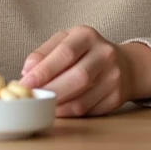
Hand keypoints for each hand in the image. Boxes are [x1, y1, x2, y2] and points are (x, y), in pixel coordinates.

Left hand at [20, 25, 150, 116]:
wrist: (124, 65)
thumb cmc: (85, 52)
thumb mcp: (64, 41)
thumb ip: (43, 53)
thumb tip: (27, 72)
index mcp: (88, 36)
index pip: (66, 53)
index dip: (44, 70)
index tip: (26, 83)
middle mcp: (105, 54)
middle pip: (77, 78)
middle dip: (51, 91)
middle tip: (32, 97)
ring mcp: (113, 77)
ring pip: (82, 100)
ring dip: (57, 105)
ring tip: (43, 104)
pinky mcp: (116, 98)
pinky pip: (87, 111)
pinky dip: (68, 113)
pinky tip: (58, 109)